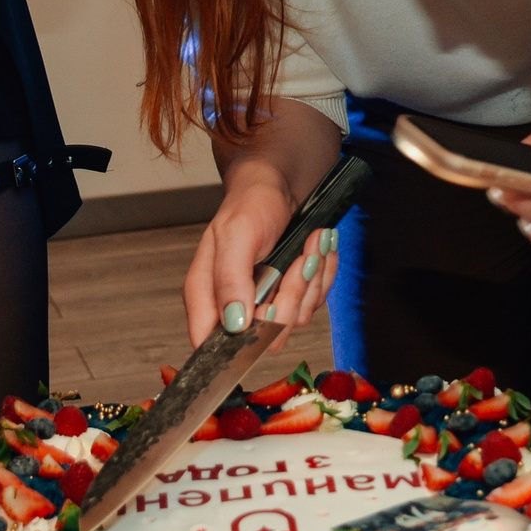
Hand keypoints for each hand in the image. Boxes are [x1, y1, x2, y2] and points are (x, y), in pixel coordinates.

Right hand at [183, 171, 334, 346]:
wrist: (282, 185)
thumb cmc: (251, 203)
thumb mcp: (236, 234)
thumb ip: (230, 279)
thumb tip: (233, 323)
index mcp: (207, 295)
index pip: (211, 345)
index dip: (242, 339)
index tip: (268, 306)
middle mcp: (234, 305)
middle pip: (266, 337)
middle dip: (291, 296)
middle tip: (299, 260)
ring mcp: (265, 303)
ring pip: (295, 320)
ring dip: (311, 280)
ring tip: (309, 245)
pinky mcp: (291, 297)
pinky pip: (314, 304)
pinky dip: (322, 275)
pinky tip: (315, 249)